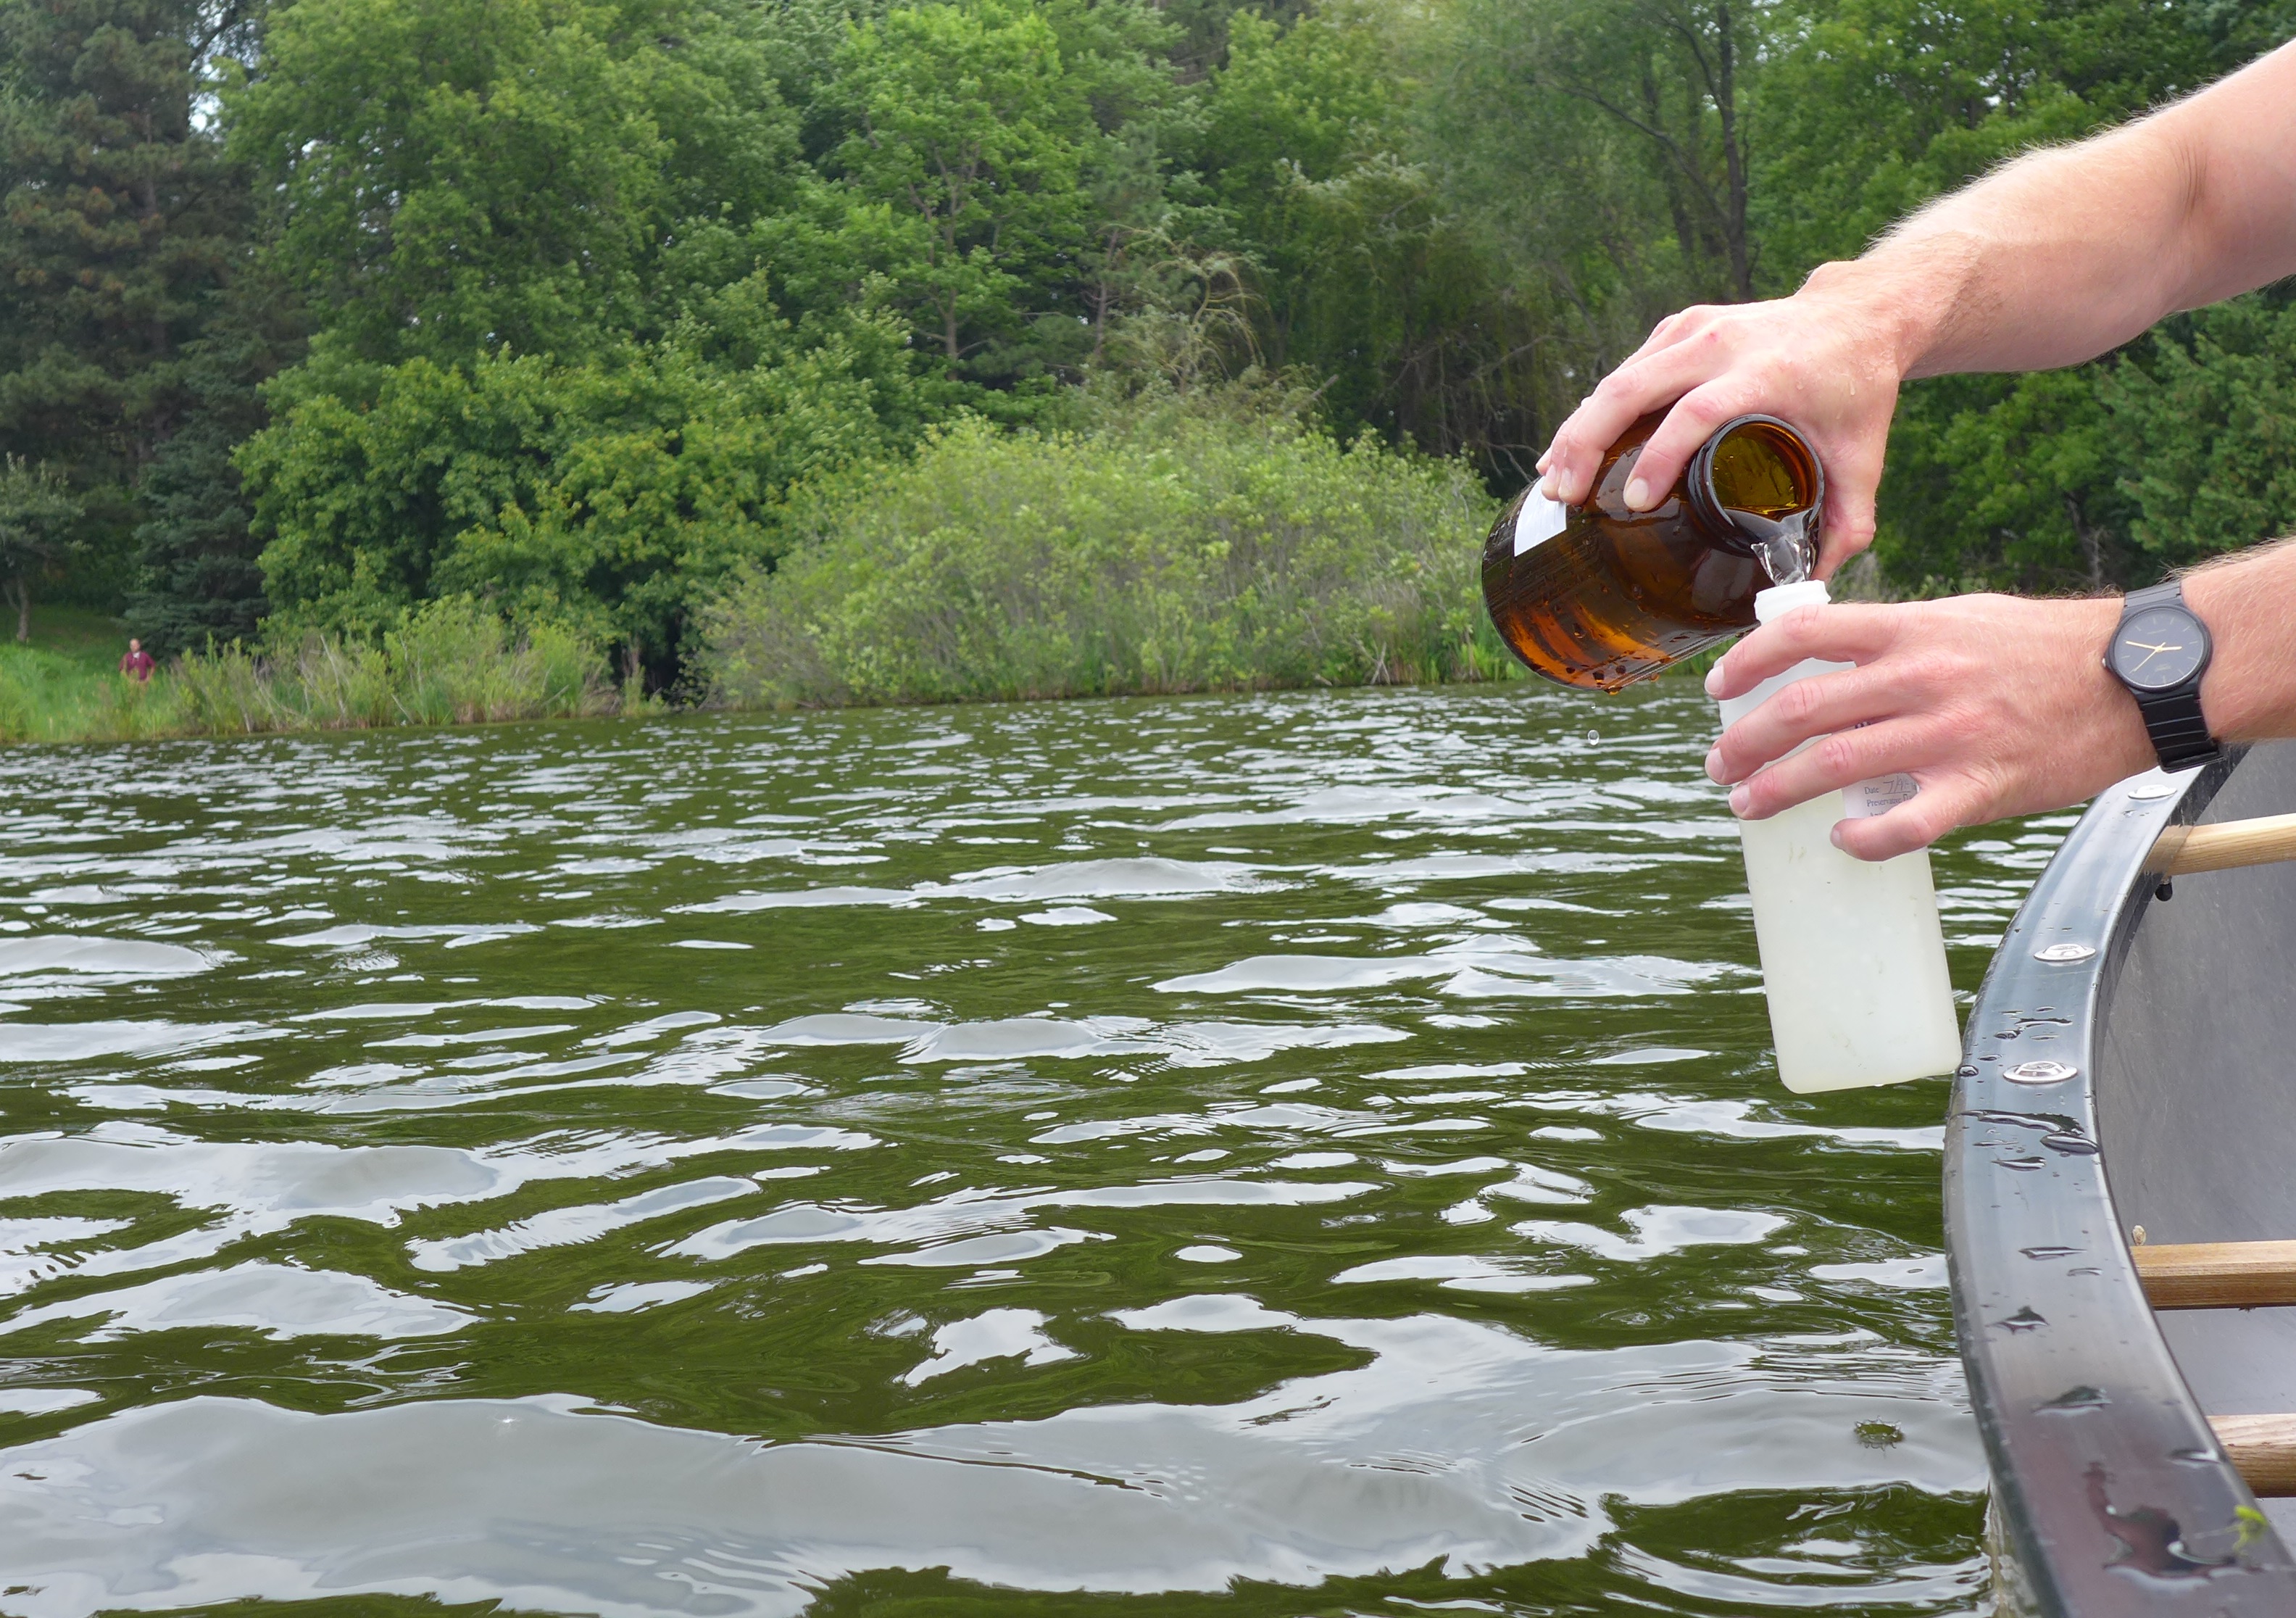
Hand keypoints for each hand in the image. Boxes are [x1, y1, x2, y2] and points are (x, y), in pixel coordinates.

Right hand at [1535, 266, 1909, 577]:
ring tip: (1555, 483)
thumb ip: (1846, 523)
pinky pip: (1626, 371)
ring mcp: (1695, 330)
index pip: (1695, 412)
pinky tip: (1572, 449)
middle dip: (1586, 443)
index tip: (1633, 503)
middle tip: (1564, 497)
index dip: (1658, 457)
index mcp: (1765, 374)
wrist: (1856, 314)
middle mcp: (1722, 344)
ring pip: (1618, 379)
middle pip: (1632, 388)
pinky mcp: (1679, 328)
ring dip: (1578, 430)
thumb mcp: (1861, 457)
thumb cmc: (1857, 388)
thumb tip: (1812, 585)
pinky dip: (1593, 412)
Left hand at [1701, 594, 2153, 859]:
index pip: (1804, 634)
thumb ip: (1895, 641)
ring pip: (1834, 766)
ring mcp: (1950, 734)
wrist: (2137, 676)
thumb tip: (1830, 667)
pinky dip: (1863, 837)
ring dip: (1776, 791)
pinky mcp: (1983, 785)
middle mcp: (1921, 678)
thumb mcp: (1960, 618)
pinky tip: (1843, 838)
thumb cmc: (2046, 647)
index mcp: (1912, 630)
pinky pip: (1905, 823)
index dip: (1747, 662)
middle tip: (1719, 764)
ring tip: (1748, 804)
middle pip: (1802, 710)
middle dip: (1744, 742)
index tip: (1719, 689)